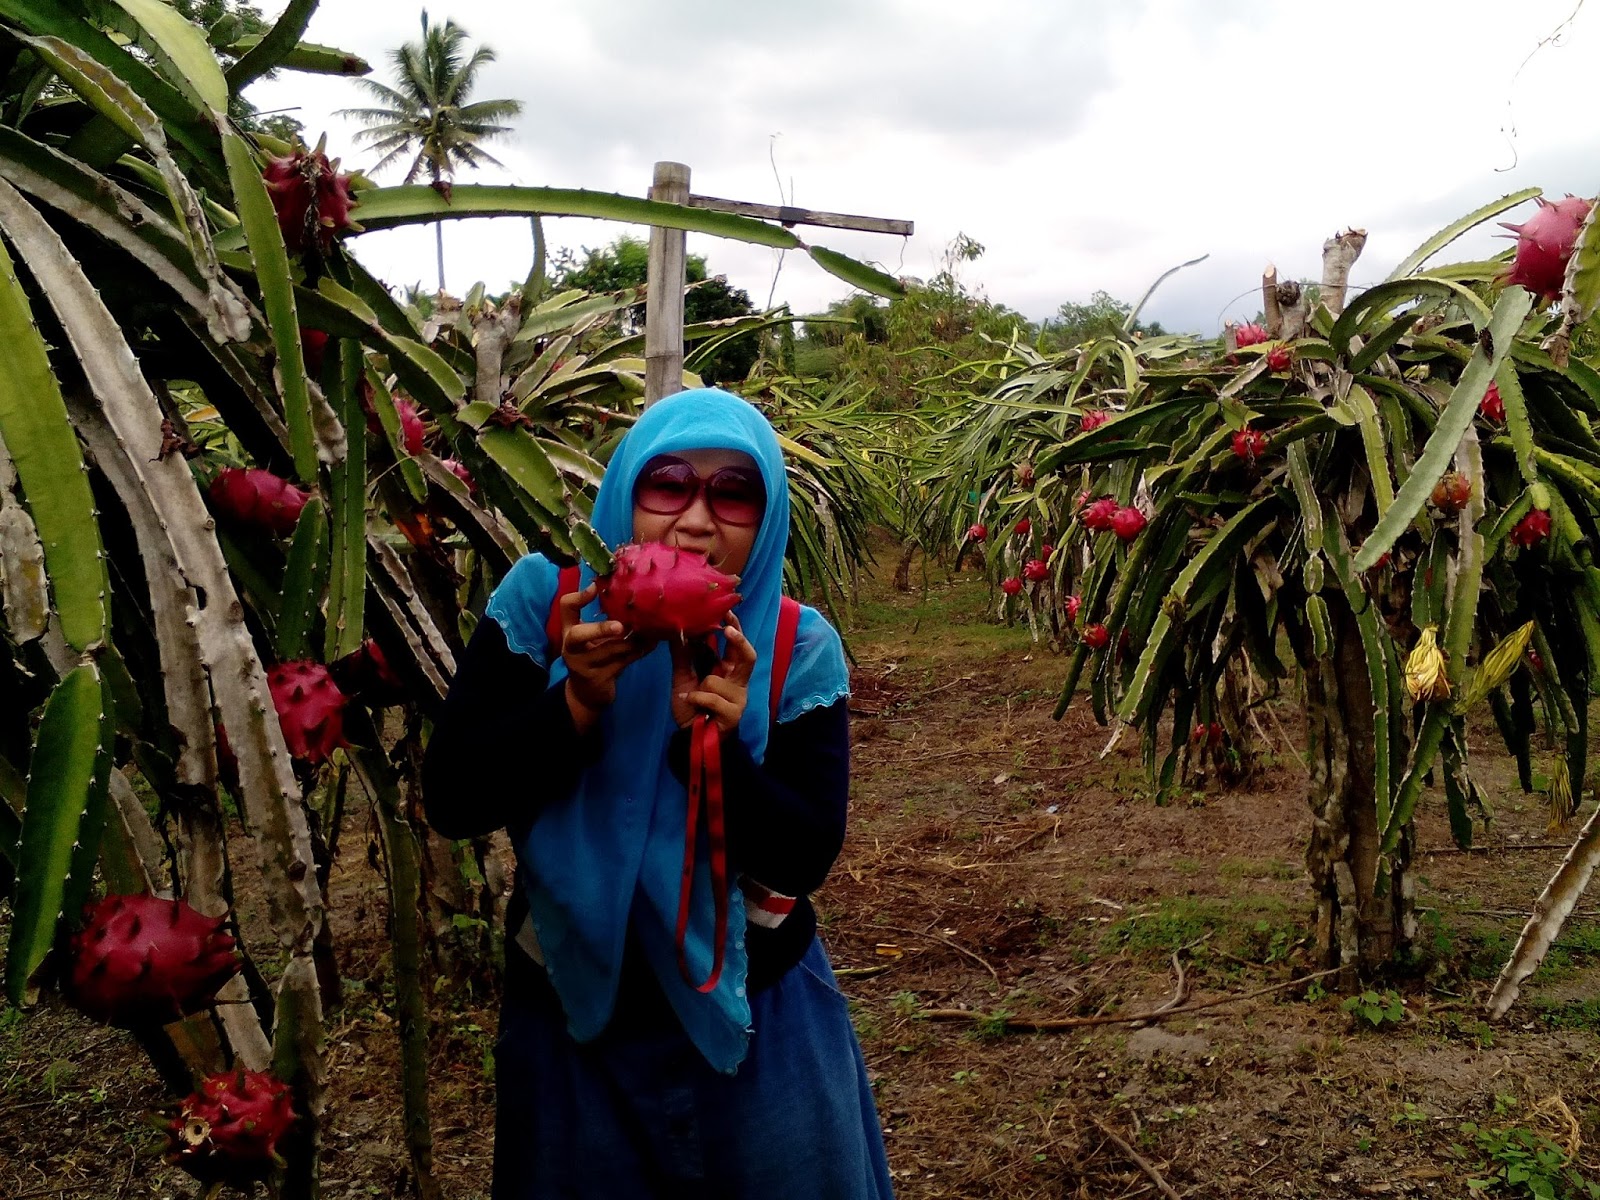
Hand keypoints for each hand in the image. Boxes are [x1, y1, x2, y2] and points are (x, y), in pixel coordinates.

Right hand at [559, 583, 652, 731]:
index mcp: (569, 632)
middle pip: (579, 634)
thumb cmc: (591, 656)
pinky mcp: (599, 679)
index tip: (595, 587)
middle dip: (600, 628)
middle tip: (620, 626)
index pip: (566, 608)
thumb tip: (628, 593)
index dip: (578, 597)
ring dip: (632, 639)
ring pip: (610, 650)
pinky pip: (623, 662)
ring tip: (649, 629)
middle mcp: (572, 648)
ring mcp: (583, 665)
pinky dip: (640, 651)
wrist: (586, 693)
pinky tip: (652, 643)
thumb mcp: (590, 638)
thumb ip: (600, 620)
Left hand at [672, 614, 757, 733]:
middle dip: (738, 640)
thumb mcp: (683, 678)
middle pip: (748, 656)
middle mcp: (738, 682)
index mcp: (729, 671)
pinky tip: (691, 703)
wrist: (690, 738)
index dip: (735, 628)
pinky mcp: (734, 715)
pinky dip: (696, 698)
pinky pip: (712, 697)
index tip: (726, 611)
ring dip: (700, 686)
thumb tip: (676, 630)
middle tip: (726, 629)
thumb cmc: (691, 707)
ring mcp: (739, 699)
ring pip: (717, 679)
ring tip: (693, 696)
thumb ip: (683, 656)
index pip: (736, 646)